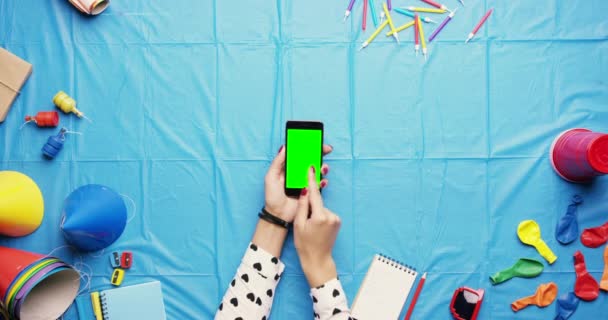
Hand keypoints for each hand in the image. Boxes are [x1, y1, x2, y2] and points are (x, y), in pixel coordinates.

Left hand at [264, 144, 332, 221]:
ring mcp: (305, 182)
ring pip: (316, 171)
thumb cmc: (272, 196)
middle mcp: (298, 173)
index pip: (299, 154)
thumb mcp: (271, 177)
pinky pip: (319, 184)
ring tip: (323, 167)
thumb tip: (284, 147)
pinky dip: (323, 181)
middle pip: (310, 160)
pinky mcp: (310, 191)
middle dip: (320, 154)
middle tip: (327, 150)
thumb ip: (277, 162)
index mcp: (288, 168)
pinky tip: (323, 181)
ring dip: (322, 167)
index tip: (315, 141)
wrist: (278, 214)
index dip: (307, 147)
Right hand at [294, 166, 340, 287]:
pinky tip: (316, 227)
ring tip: (310, 227)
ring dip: (315, 212)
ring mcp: (336, 219)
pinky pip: (326, 213)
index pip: (314, 194)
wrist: (318, 259)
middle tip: (304, 220)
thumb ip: (303, 206)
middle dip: (309, 206)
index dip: (311, 180)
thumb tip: (305, 190)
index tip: (311, 167)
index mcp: (320, 216)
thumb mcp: (299, 224)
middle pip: (317, 202)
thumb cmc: (305, 244)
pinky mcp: (338, 221)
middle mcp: (331, 215)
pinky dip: (320, 216)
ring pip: (321, 208)